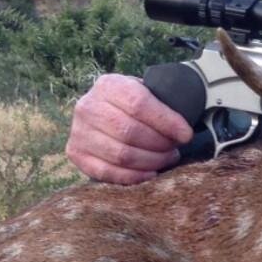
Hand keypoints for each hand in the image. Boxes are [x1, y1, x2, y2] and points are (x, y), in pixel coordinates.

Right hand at [66, 74, 192, 183]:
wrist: (108, 111)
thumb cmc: (137, 106)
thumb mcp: (148, 93)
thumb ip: (163, 103)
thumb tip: (183, 130)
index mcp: (108, 85)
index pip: (139, 104)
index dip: (166, 122)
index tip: (186, 135)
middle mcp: (88, 106)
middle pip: (130, 131)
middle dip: (160, 144)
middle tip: (174, 149)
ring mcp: (78, 131)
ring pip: (121, 154)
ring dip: (151, 161)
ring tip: (166, 158)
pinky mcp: (75, 153)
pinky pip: (107, 172)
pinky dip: (134, 176)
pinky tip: (151, 173)